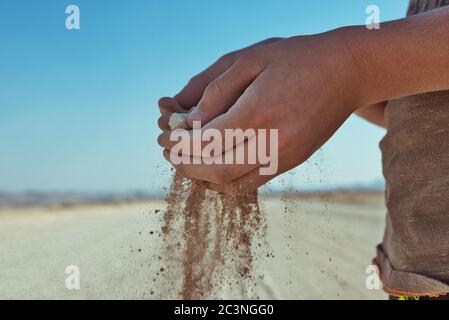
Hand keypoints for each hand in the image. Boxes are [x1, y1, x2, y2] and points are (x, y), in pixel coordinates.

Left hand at [158, 28, 363, 192]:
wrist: (347, 72)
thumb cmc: (297, 59)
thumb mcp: (250, 60)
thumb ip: (215, 91)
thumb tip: (189, 122)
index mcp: (259, 112)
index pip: (206, 142)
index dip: (181, 144)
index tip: (167, 138)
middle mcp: (273, 142)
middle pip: (216, 170)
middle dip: (186, 165)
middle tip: (171, 153)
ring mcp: (285, 157)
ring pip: (232, 183)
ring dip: (204, 176)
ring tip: (189, 159)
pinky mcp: (292, 162)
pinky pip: (251, 182)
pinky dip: (226, 179)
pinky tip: (216, 162)